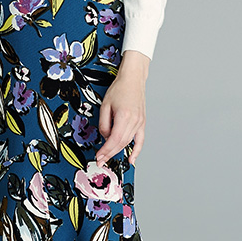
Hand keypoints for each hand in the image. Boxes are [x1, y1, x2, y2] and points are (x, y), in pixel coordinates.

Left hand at [96, 51, 149, 166]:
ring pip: (128, 142)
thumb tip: (105, 137)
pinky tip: (132, 159)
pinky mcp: (142, 122)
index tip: (99, 156)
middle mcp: (134, 121)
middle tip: (101, 160)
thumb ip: (103, 123)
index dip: (106, 150)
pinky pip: (140, 140)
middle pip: (121, 143)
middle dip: (109, 154)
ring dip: (118, 151)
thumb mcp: (105, 105)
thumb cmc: (119, 89)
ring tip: (108, 157)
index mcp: (124, 116)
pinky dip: (137, 151)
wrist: (132, 79)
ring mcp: (140, 122)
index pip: (114, 139)